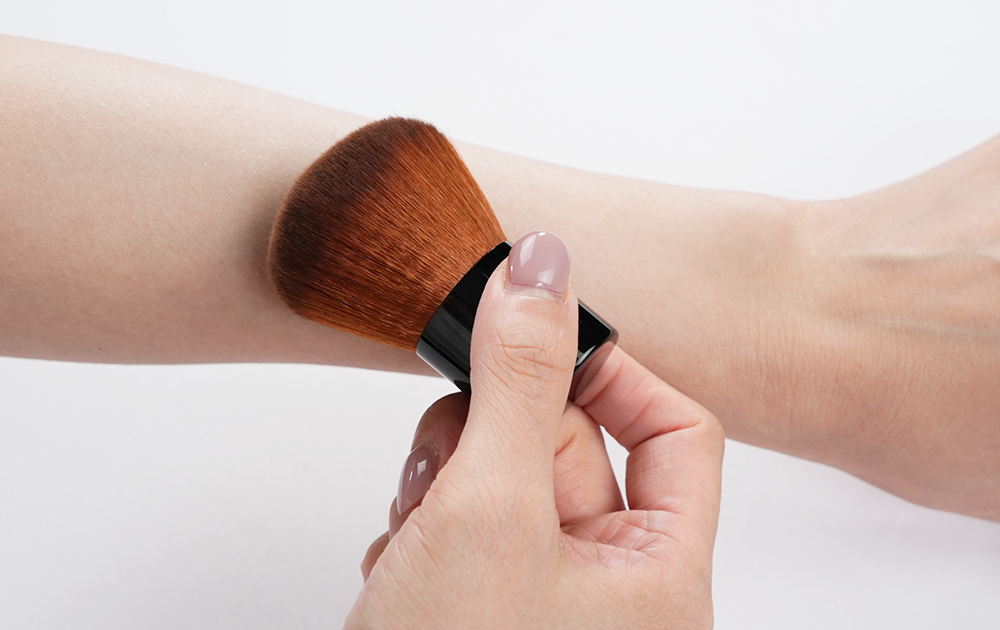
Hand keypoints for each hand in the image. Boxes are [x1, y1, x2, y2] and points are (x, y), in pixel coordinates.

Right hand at [347, 232, 724, 628]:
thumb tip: (542, 266)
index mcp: (660, 576)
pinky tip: (398, 568)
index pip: (678, 431)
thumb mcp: (488, 511)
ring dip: (444, 479)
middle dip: (494, 436)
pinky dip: (422, 523)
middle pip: (569, 446)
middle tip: (448, 458)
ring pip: (504, 475)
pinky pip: (463, 519)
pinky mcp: (480, 602)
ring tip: (414, 526)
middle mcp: (610, 588)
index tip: (540, 341)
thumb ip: (518, 383)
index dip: (613, 374)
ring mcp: (540, 597)